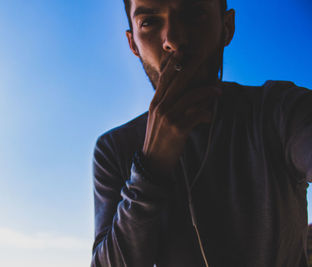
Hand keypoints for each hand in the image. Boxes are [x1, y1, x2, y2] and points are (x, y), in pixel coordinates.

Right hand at [142, 55, 221, 176]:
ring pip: (190, 96)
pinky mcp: (178, 129)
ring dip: (207, 92)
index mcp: (155, 103)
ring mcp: (168, 117)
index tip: (183, 51)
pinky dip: (206, 113)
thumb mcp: (158, 119)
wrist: (154, 162)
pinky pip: (196, 115)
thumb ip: (167, 105)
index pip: (165, 79)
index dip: (174, 63)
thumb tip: (186, 95)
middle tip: (204, 56)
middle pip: (177, 82)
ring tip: (218, 91)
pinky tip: (210, 116)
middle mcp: (160, 107)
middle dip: (191, 67)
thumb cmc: (159, 139)